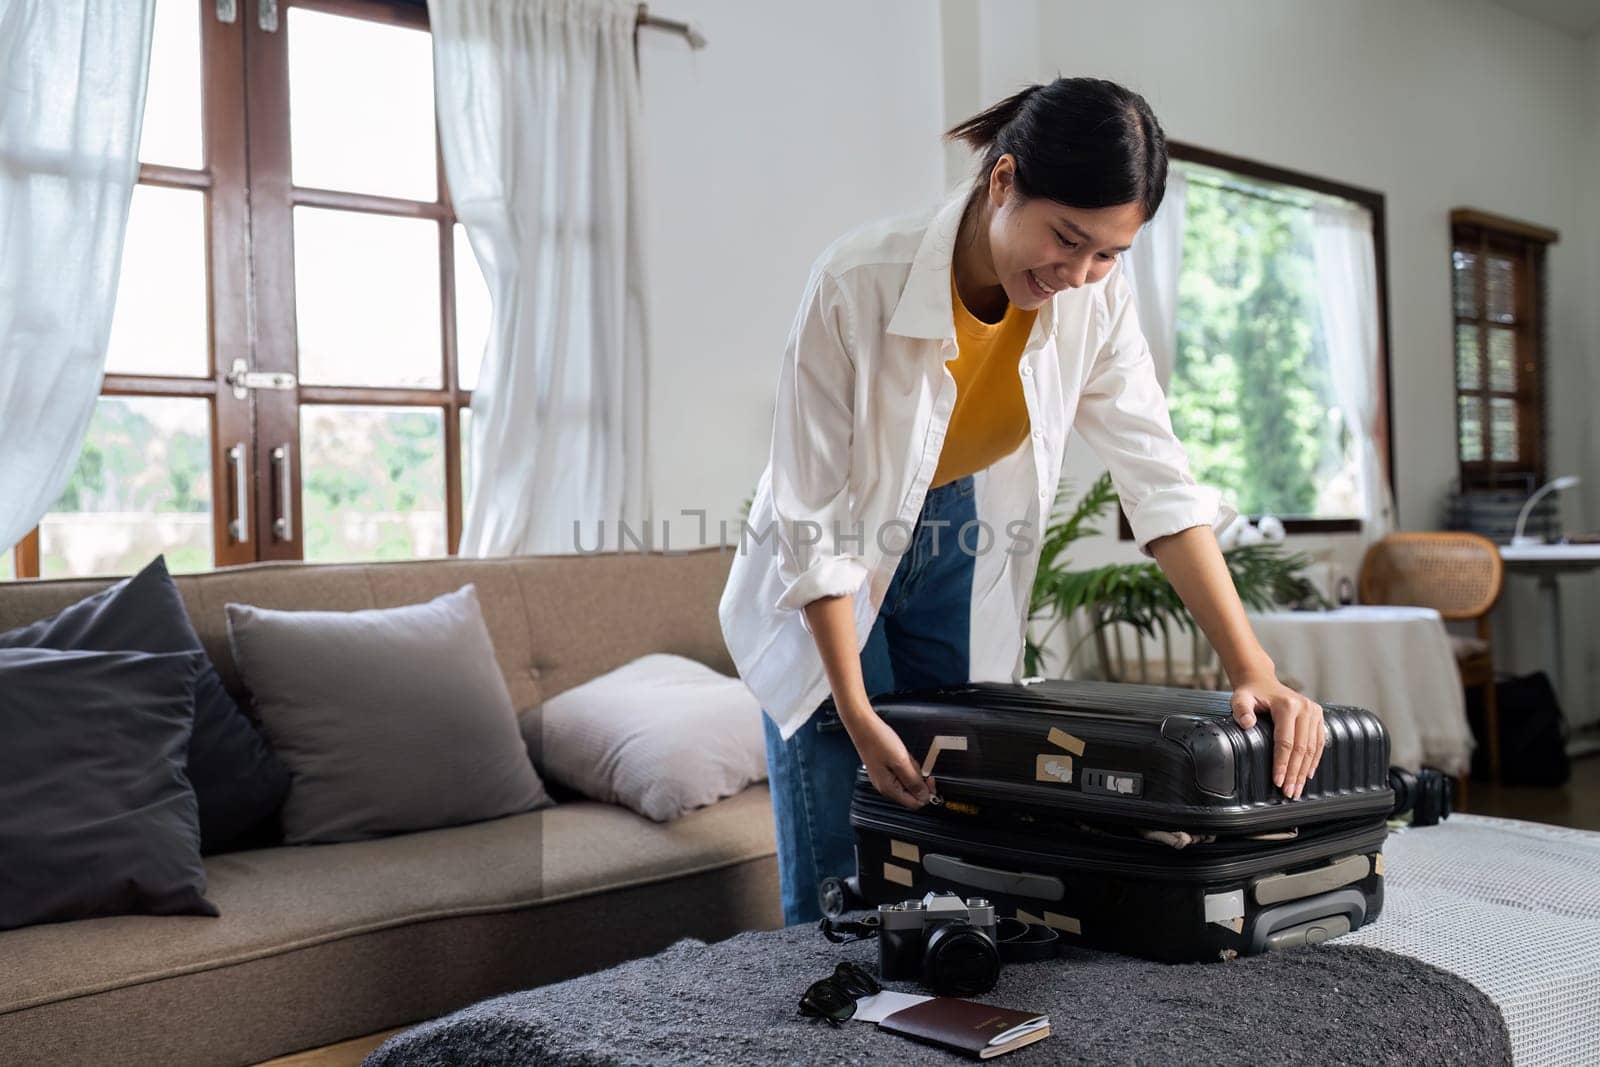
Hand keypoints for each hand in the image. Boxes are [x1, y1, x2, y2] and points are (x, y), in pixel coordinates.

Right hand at [839, 703, 934, 810]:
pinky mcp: (884, 769)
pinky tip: (902, 755)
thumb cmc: (878, 741)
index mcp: (889, 789)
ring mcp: (883, 778)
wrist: (863, 726)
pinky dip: (905, 765)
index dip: (926, 793)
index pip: (914, 804)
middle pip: (911, 793)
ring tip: (905, 757)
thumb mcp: (901, 762)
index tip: (929, 779)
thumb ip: (914, 781)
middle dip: (918, 779)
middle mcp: (885, 787)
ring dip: (912, 770)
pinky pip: (901, 773)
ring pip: (907, 782)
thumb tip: (924, 797)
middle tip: (914, 763)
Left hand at [1230, 675, 1324, 799]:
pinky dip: (1314, 760)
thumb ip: (1241, 710)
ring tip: (1297, 789)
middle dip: (1295, 773)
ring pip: (1313, 748)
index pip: (1286, 741)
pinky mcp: (1318, 716)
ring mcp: (1314, 712)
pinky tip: (1307, 774)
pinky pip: (1319, 742)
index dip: (1282, 763)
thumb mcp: (1240, 698)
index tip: (1278, 781)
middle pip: (1302, 748)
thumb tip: (1247, 724)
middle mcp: (1305, 708)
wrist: (1262, 682)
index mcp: (1287, 705)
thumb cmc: (1250, 693)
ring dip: (1305, 771)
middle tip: (1289, 793)